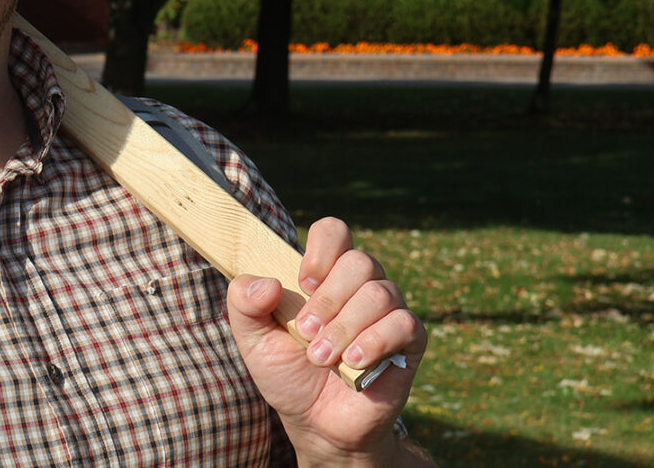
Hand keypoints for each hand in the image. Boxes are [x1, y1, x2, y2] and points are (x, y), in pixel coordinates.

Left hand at [226, 218, 427, 465]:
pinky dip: (374, 342)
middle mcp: (360, 286)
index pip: (334, 231)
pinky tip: (351, 363)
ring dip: (345, 327)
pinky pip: (404, 324)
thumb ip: (243, 303)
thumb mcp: (252, 338)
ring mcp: (388, 312)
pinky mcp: (410, 342)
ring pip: (380, 293)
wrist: (316, 423)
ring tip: (321, 357)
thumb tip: (269, 282)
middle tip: (306, 332)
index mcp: (325, 275)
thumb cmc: (286, 373)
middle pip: (360, 261)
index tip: (303, 282)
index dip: (321, 250)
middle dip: (328, 300)